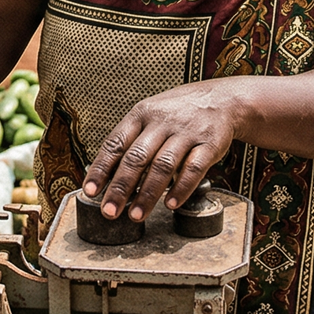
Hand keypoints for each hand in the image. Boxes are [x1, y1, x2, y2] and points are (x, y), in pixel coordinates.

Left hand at [82, 79, 244, 220]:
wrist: (222, 99)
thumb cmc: (179, 112)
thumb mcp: (150, 115)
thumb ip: (131, 140)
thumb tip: (106, 175)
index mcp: (141, 114)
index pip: (116, 143)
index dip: (101, 169)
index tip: (91, 191)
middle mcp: (162, 122)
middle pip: (137, 157)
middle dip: (121, 188)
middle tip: (109, 211)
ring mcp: (187, 132)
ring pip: (163, 165)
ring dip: (147, 193)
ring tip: (136, 215)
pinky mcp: (209, 144)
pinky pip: (193, 168)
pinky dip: (181, 188)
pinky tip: (170, 204)